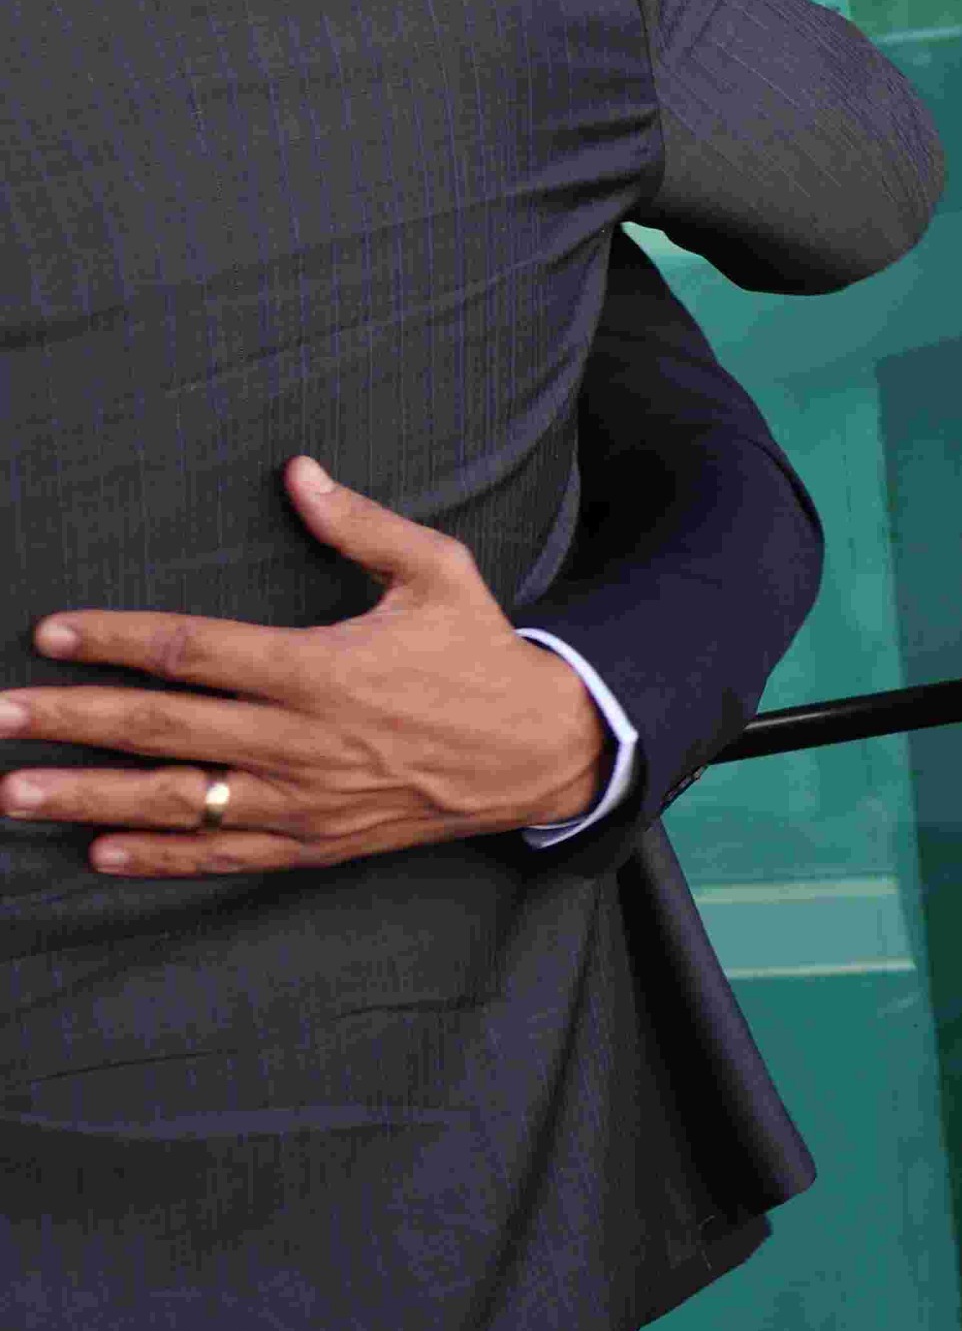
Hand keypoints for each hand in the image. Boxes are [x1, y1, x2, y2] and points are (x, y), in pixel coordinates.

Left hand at [2, 458, 606, 876]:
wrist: (540, 750)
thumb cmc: (483, 653)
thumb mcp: (439, 572)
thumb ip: (361, 526)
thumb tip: (299, 473)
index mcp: (320, 667)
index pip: (194, 649)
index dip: (116, 639)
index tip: (50, 632)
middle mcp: (300, 737)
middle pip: (161, 728)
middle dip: (69, 720)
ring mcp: (305, 797)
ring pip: (175, 800)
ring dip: (87, 797)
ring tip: (14, 793)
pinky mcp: (317, 841)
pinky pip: (223, 854)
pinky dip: (159, 857)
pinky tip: (100, 851)